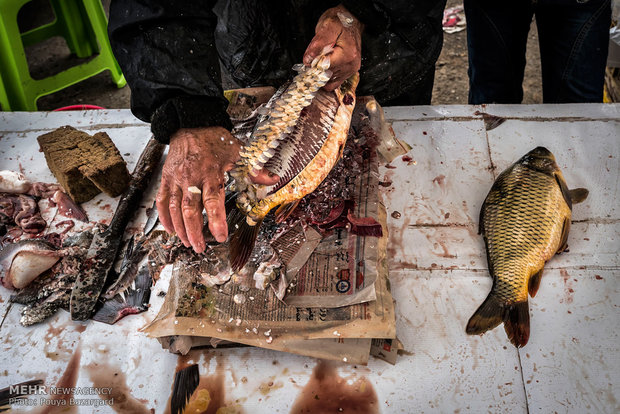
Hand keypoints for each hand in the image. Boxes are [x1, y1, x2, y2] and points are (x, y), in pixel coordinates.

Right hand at [156, 127, 277, 252]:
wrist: (191, 125)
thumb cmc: (214, 140)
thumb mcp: (238, 151)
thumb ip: (254, 169)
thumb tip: (272, 180)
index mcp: (211, 173)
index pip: (213, 201)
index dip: (216, 221)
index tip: (220, 237)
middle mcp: (191, 178)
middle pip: (190, 210)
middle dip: (195, 232)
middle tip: (201, 248)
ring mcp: (176, 179)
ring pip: (175, 209)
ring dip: (181, 229)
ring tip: (188, 243)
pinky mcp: (166, 178)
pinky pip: (162, 200)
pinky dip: (164, 217)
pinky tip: (171, 230)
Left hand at [303, 5, 362, 90]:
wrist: (352, 19)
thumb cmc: (341, 21)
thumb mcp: (326, 27)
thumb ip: (317, 44)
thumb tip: (308, 60)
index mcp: (347, 55)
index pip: (324, 68)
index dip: (313, 65)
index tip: (309, 60)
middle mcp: (350, 65)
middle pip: (326, 77)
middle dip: (316, 71)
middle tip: (312, 60)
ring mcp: (351, 70)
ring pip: (330, 83)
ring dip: (321, 75)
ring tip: (318, 62)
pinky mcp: (349, 72)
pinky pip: (335, 83)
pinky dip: (326, 78)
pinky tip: (323, 68)